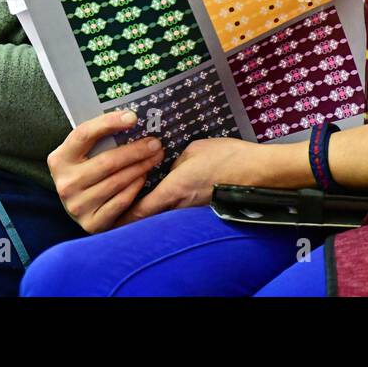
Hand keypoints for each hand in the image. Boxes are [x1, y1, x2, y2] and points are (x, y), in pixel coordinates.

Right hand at [47, 111, 165, 233]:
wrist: (77, 207)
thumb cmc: (86, 171)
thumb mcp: (83, 153)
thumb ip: (99, 138)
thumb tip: (131, 118)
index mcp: (59, 159)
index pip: (85, 134)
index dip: (109, 123)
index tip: (133, 117)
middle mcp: (65, 183)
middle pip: (107, 161)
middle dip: (136, 150)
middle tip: (155, 143)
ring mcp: (77, 205)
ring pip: (117, 181)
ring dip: (140, 167)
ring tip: (155, 157)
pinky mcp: (91, 224)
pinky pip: (121, 201)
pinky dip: (135, 187)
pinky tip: (144, 177)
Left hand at [115, 135, 259, 226]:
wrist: (259, 172)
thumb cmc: (227, 157)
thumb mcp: (193, 150)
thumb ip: (174, 161)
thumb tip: (167, 166)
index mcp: (173, 190)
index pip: (139, 210)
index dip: (121, 214)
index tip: (108, 213)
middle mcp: (181, 205)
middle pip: (149, 216)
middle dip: (133, 212)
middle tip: (118, 205)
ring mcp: (193, 208)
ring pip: (165, 213)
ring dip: (152, 207)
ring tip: (141, 197)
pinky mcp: (204, 206)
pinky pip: (180, 208)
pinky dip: (170, 203)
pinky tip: (169, 192)